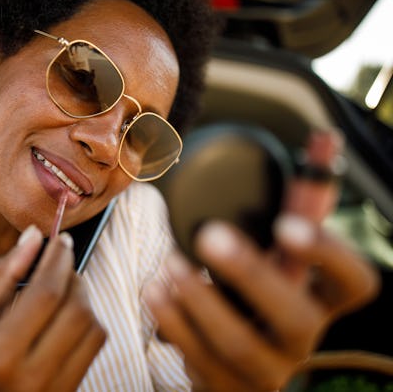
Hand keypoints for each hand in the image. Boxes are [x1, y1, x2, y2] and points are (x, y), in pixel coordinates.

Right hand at [0, 227, 105, 391]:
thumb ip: (1, 276)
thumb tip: (32, 236)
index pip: (46, 294)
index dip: (58, 260)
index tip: (61, 239)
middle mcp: (32, 376)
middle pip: (78, 310)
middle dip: (74, 277)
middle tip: (60, 263)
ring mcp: (54, 390)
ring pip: (94, 330)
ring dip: (83, 300)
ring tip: (62, 289)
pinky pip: (92, 351)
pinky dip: (85, 324)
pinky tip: (64, 316)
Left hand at [143, 131, 379, 391]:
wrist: (237, 366)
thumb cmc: (260, 296)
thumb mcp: (281, 255)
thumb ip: (297, 207)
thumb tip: (324, 142)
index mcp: (321, 299)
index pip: (355, 283)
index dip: (329, 255)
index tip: (288, 224)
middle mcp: (301, 336)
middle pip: (295, 314)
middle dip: (251, 273)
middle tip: (210, 236)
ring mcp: (265, 366)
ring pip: (239, 342)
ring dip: (200, 298)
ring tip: (168, 264)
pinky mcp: (225, 383)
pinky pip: (198, 358)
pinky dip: (173, 322)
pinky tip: (155, 291)